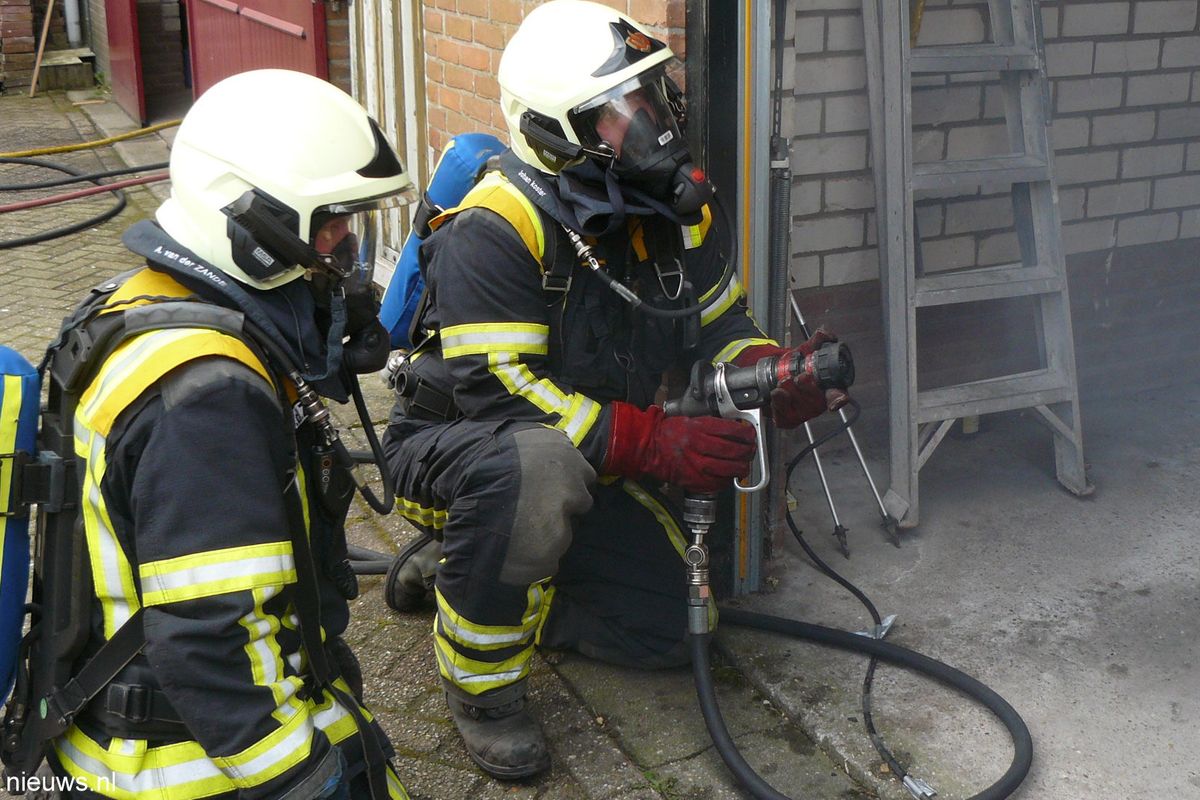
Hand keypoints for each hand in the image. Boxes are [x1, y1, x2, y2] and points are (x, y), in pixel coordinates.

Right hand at [604, 401, 755, 492]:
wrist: (649, 448)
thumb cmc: (669, 434)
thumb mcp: (691, 420)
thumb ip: (712, 426)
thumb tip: (734, 431)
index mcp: (699, 428)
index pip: (731, 430)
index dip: (746, 433)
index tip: (751, 435)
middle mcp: (700, 445)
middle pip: (734, 450)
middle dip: (748, 451)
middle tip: (751, 450)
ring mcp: (698, 464)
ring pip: (729, 468)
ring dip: (742, 467)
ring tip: (744, 465)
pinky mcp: (695, 479)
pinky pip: (718, 482)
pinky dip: (727, 479)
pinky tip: (729, 475)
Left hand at [735, 329, 849, 428]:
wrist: (774, 373)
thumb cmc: (797, 365)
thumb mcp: (806, 350)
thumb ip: (818, 340)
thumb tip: (826, 334)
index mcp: (828, 388)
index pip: (838, 396)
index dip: (838, 399)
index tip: (835, 402)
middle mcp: (818, 403)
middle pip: (815, 403)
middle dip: (804, 390)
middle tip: (795, 377)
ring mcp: (803, 413)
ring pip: (798, 411)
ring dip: (788, 396)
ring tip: (781, 384)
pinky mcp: (788, 420)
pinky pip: (783, 418)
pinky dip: (777, 405)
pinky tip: (775, 395)